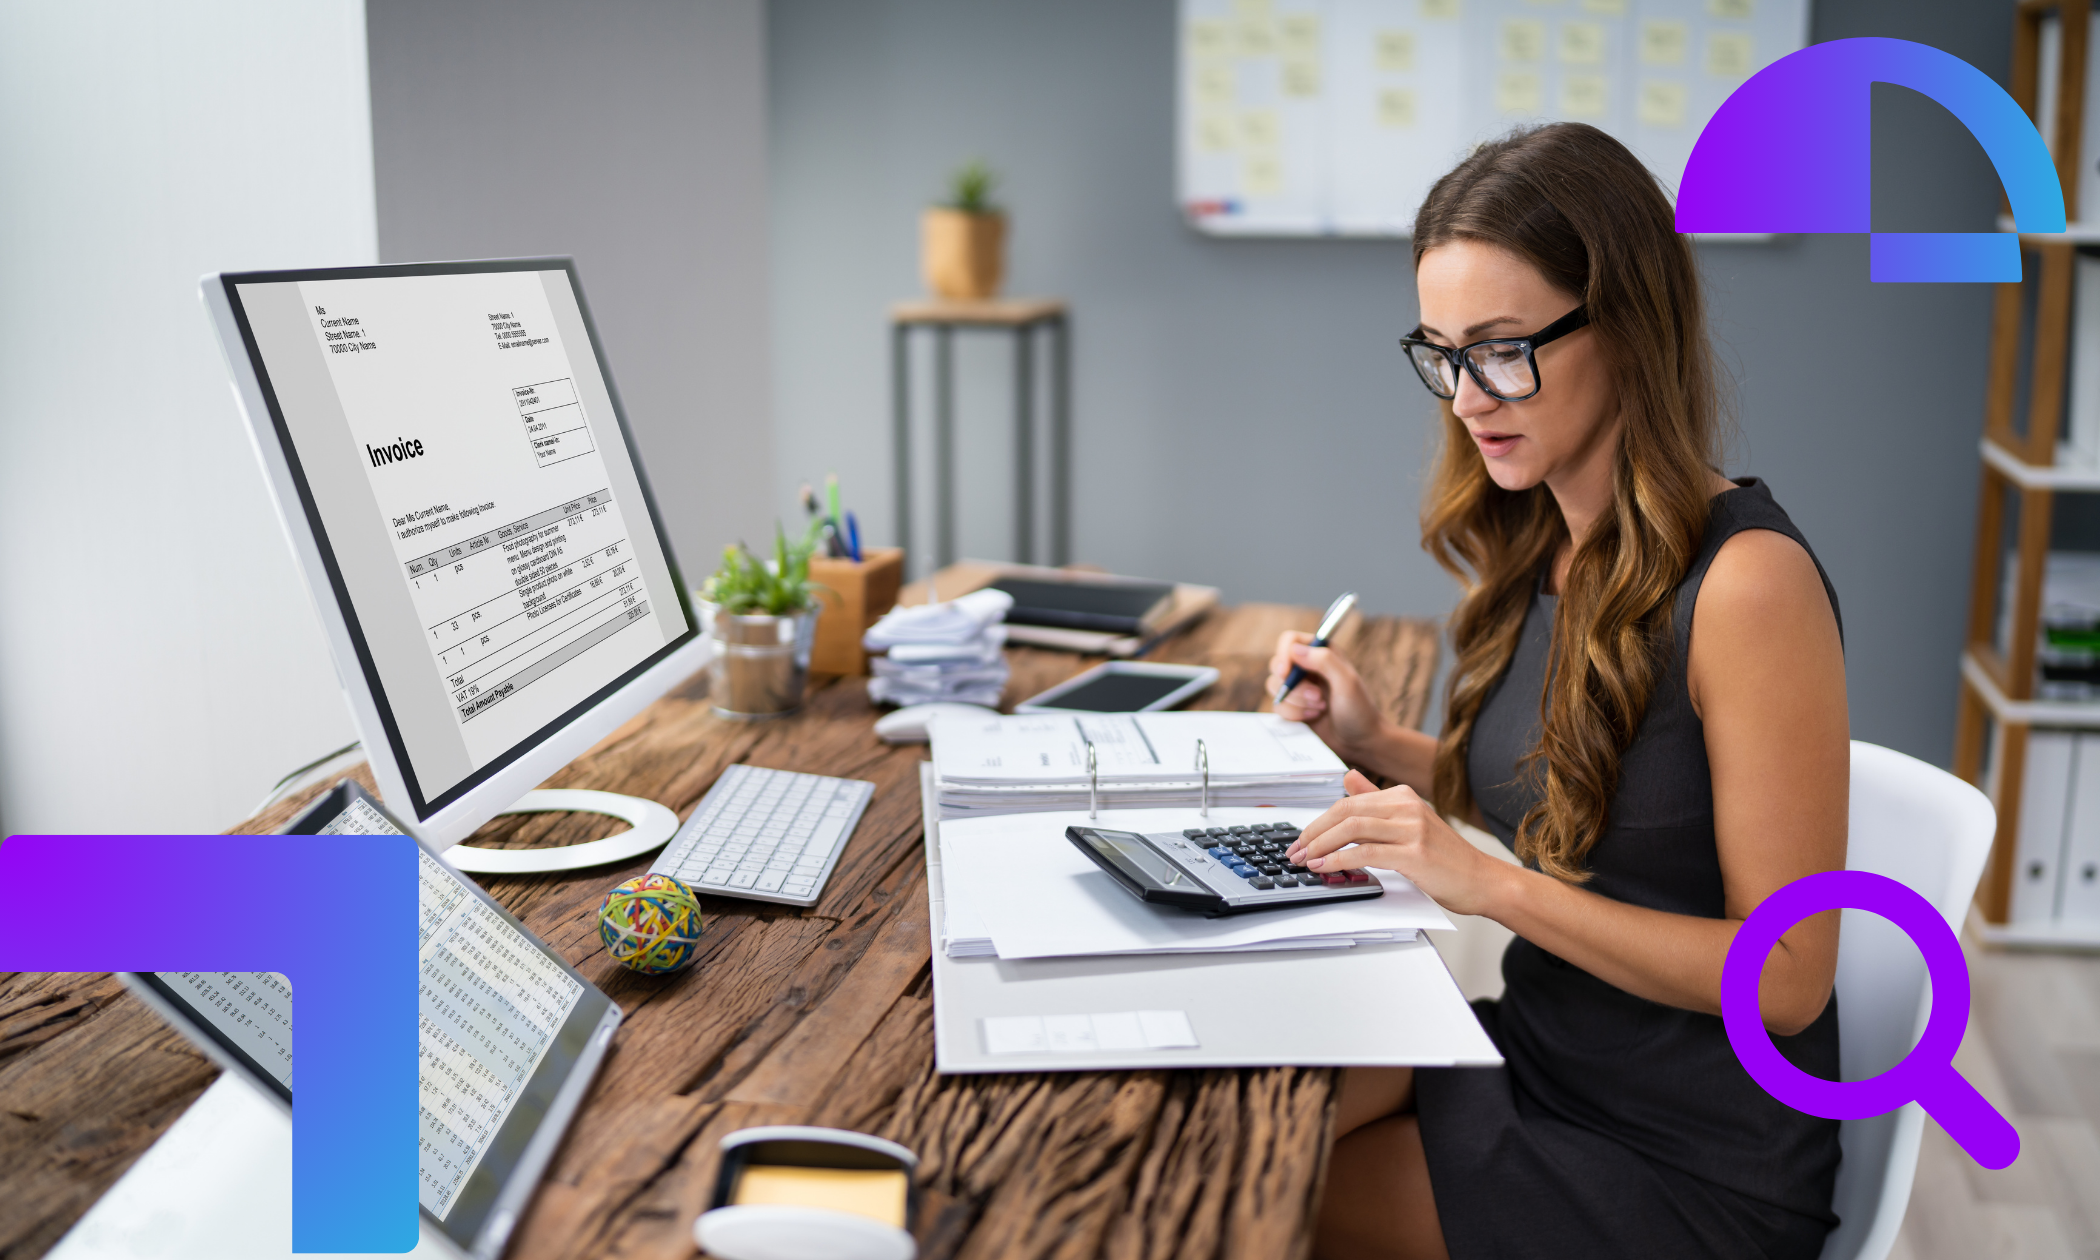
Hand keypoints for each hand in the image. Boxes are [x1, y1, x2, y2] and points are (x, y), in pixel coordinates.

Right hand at [1266, 631, 1391, 764]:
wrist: (1360, 743)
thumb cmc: (1359, 710)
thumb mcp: (1347, 682)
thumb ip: (1324, 661)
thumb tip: (1294, 649)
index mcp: (1322, 652)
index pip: (1290, 641)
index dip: (1284, 654)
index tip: (1286, 673)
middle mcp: (1307, 667)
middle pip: (1278, 665)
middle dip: (1294, 686)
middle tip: (1317, 697)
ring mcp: (1298, 688)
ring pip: (1274, 687)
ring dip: (1296, 702)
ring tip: (1320, 708)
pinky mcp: (1292, 706)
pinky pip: (1278, 706)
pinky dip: (1293, 714)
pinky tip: (1313, 717)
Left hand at [1287, 771, 1511, 916]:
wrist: (1482, 880)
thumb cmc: (1445, 858)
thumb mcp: (1409, 822)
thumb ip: (1376, 800)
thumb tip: (1347, 778)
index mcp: (1402, 796)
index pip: (1347, 802)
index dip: (1319, 821)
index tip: (1301, 840)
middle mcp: (1407, 806)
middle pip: (1345, 811)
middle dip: (1313, 832)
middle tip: (1295, 851)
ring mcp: (1412, 827)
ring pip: (1352, 828)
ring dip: (1321, 845)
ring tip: (1305, 860)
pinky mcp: (1414, 853)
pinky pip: (1366, 852)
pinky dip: (1339, 859)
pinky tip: (1326, 866)